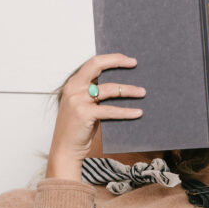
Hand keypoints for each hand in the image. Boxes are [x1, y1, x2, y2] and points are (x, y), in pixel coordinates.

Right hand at [47, 54, 145, 179]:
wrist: (65, 148)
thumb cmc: (77, 127)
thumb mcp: (83, 105)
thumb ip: (95, 94)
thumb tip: (121, 86)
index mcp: (73, 83)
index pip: (93, 63)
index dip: (112, 59)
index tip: (128, 60)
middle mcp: (73, 88)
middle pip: (97, 66)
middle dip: (118, 62)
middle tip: (135, 64)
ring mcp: (78, 101)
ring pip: (109, 89)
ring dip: (129, 90)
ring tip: (143, 92)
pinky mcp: (84, 114)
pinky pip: (110, 110)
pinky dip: (126, 111)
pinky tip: (137, 113)